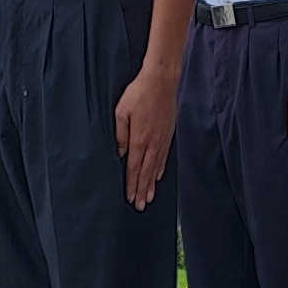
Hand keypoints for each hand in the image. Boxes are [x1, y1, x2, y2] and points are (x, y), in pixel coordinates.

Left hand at [112, 66, 177, 209]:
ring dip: (151, 183)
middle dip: (142, 190)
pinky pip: (164, 156)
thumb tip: (120, 153)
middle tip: (140, 206)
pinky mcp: (168, 133)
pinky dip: (160, 169)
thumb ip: (120, 134)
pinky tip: (158, 177)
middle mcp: (152, 143)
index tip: (130, 197)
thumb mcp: (121, 111)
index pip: (134, 167)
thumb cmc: (138, 93)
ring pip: (156, 167)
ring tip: (149, 197)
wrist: (161, 81)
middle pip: (146, 172)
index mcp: (139, 139)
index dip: (132, 184)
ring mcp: (162, 139)